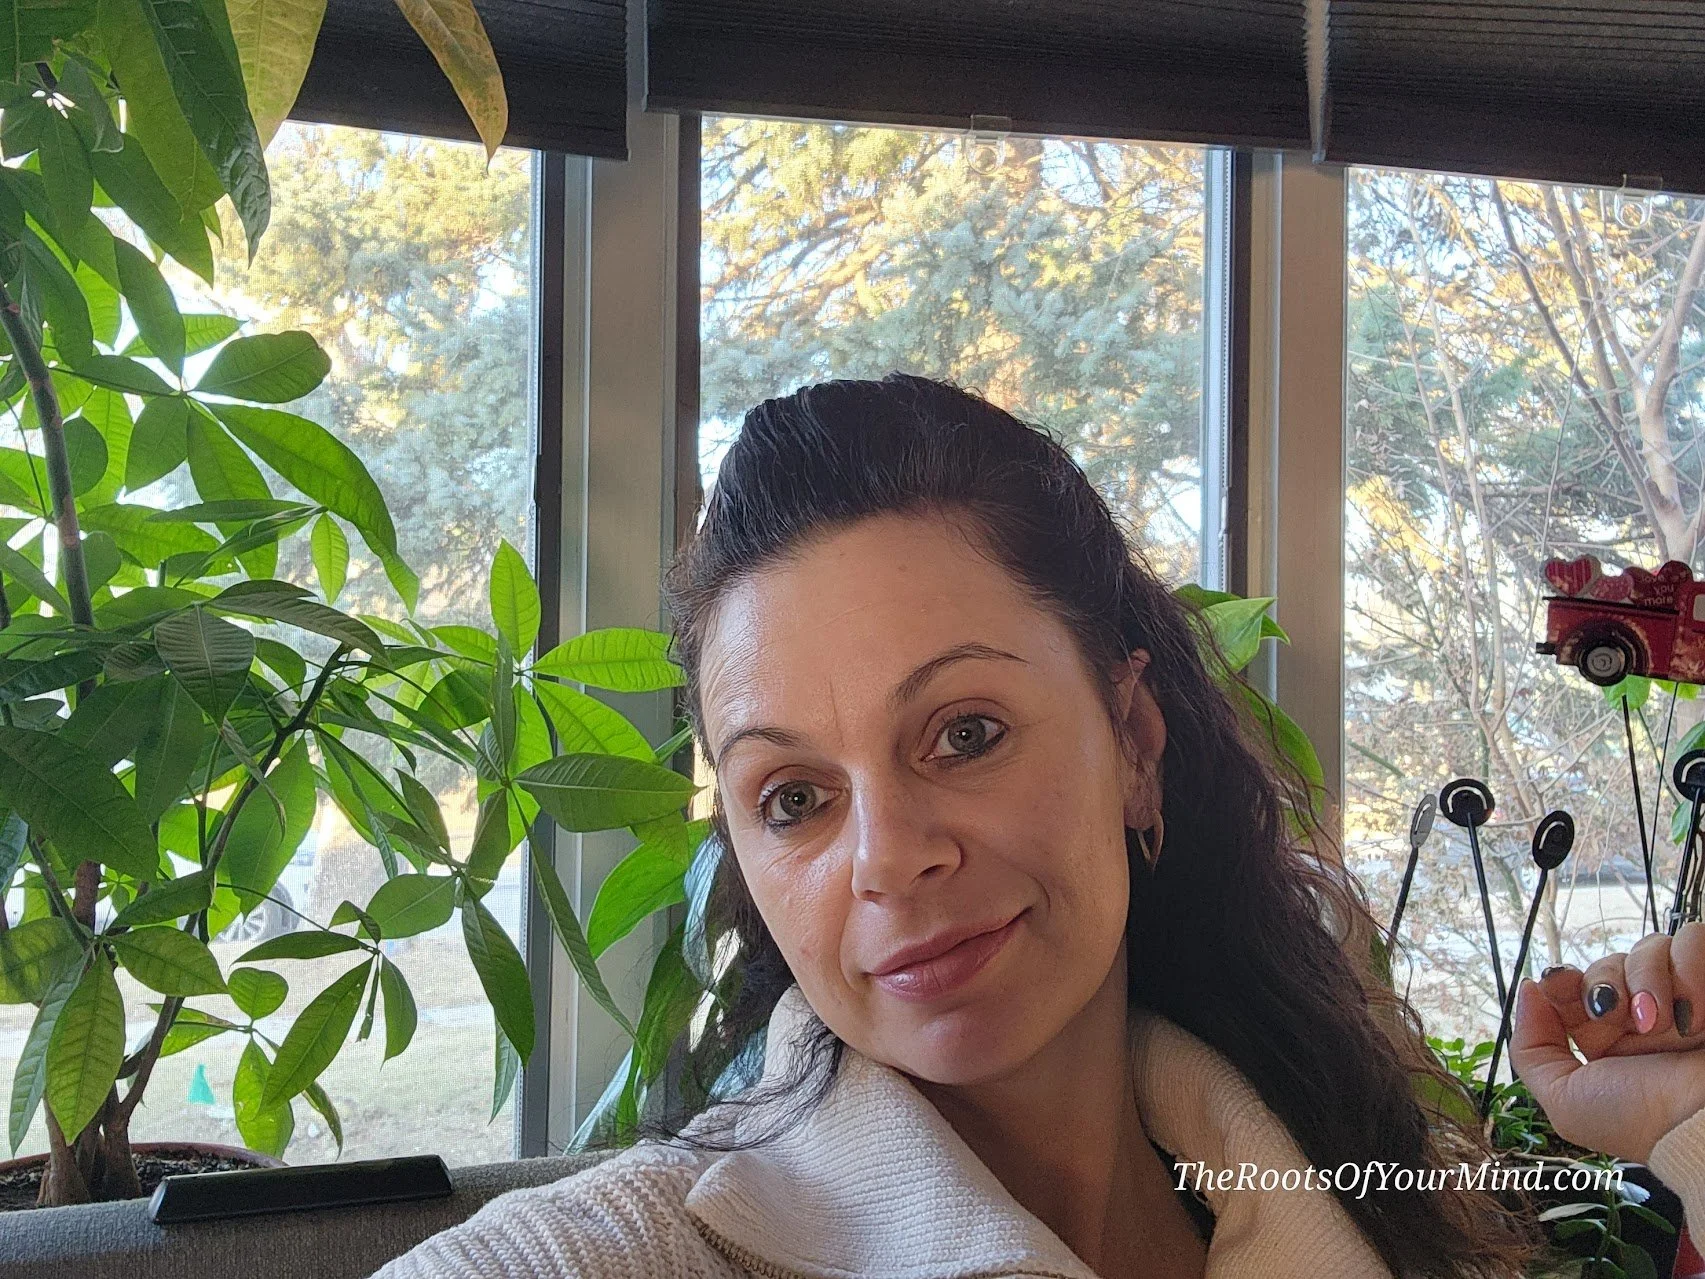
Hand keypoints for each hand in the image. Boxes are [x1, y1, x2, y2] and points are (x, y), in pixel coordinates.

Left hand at [1510, 924, 1704, 1162]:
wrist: (1703, 1128)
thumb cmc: (1643, 1120)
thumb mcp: (1566, 1100)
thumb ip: (1531, 1049)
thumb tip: (1528, 989)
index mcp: (1606, 1037)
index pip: (1573, 983)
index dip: (1562, 979)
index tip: (1560, 985)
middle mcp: (1644, 1014)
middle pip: (1607, 963)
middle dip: (1606, 985)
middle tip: (1622, 1018)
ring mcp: (1682, 996)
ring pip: (1649, 948)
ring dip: (1648, 981)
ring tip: (1663, 1023)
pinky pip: (1693, 939)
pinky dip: (1689, 970)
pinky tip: (1694, 1014)